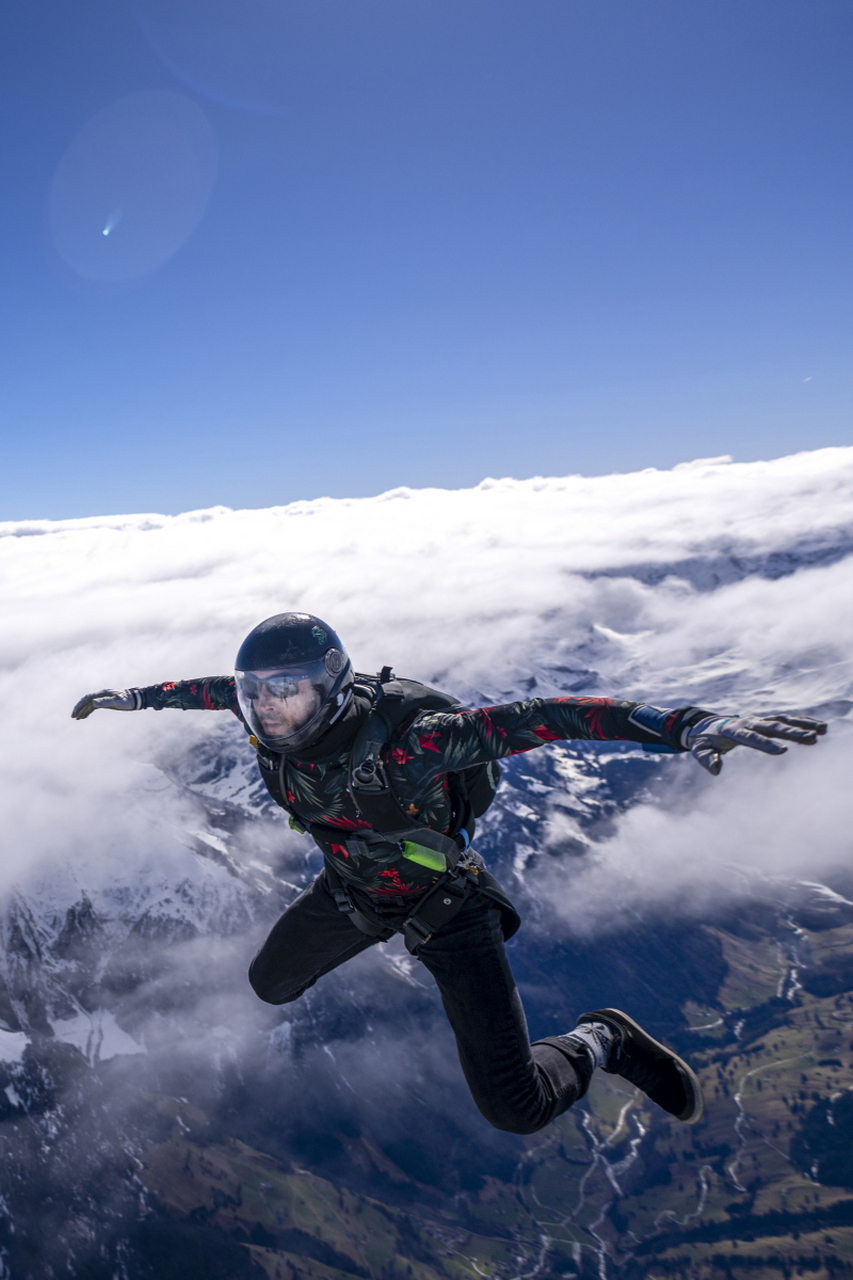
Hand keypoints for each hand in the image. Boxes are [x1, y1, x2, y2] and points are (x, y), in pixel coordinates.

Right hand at [71, 689, 141, 719]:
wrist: (135, 699)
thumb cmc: (127, 701)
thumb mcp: (118, 702)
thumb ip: (106, 702)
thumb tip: (94, 703)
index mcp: (102, 694)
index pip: (87, 698)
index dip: (80, 705)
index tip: (75, 712)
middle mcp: (100, 695)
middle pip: (86, 701)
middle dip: (78, 709)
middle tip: (73, 717)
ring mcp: (102, 699)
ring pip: (88, 705)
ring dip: (82, 711)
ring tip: (77, 719)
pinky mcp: (104, 703)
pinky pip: (93, 707)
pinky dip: (88, 712)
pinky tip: (84, 717)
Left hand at [687, 713, 826, 775]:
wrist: (707, 724)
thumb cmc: (703, 740)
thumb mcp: (699, 750)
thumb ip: (706, 759)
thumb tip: (716, 770)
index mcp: (733, 730)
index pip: (751, 738)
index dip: (766, 744)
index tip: (782, 751)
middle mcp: (748, 722)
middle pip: (772, 727)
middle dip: (792, 733)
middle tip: (811, 738)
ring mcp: (758, 719)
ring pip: (783, 720)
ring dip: (803, 725)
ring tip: (822, 731)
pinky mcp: (765, 720)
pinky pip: (786, 719)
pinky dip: (802, 721)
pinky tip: (819, 726)